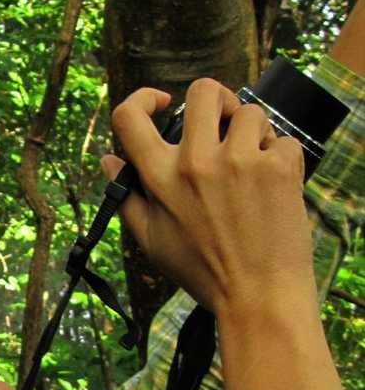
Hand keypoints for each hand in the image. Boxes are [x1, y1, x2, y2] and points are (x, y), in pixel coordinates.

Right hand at [101, 79, 311, 320]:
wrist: (259, 297)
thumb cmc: (204, 273)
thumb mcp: (152, 242)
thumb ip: (127, 198)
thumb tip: (108, 161)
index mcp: (160, 178)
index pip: (131, 118)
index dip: (144, 98)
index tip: (163, 103)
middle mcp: (197, 162)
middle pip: (202, 91)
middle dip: (216, 100)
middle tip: (223, 119)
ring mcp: (240, 161)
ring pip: (250, 112)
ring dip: (253, 133)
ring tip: (254, 164)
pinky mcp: (278, 167)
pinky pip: (282, 139)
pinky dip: (281, 157)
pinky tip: (275, 186)